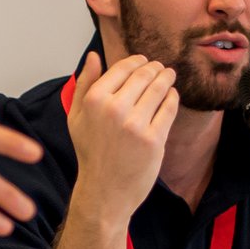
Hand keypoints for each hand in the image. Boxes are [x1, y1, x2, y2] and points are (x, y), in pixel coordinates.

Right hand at [66, 52, 179, 227]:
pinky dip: (173, 97)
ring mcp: (135, 124)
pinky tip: (171, 95)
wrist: (104, 192)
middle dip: (155, 68)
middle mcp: (114, 109)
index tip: (144, 61)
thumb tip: (94, 56)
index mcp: (94, 100)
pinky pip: (169, 108)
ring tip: (169, 76)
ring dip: (167, 77)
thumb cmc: (91, 153)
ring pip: (159, 88)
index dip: (137, 61)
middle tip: (161, 68)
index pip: (122, 68)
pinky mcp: (154, 139)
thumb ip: (83, 84)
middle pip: (143, 75)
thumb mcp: (76, 117)